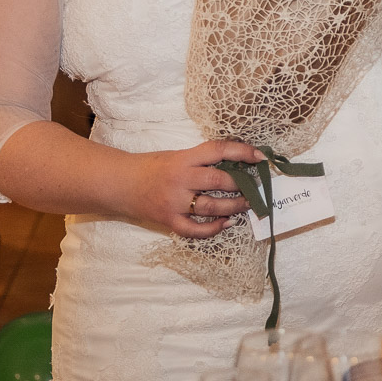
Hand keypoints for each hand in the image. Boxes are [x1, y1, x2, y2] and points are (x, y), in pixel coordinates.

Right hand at [124, 140, 262, 237]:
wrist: (121, 184)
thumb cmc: (152, 166)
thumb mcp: (177, 155)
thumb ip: (202, 159)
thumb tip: (237, 163)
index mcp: (183, 158)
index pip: (218, 150)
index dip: (242, 152)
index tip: (260, 157)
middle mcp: (180, 179)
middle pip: (218, 181)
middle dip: (242, 184)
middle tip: (256, 185)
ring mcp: (174, 203)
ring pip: (211, 207)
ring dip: (234, 207)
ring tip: (247, 204)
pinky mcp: (169, 221)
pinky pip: (195, 230)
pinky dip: (214, 229)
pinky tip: (226, 224)